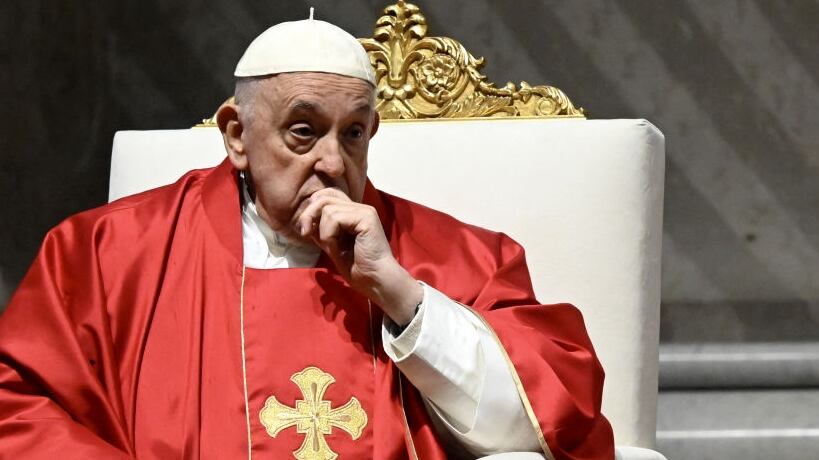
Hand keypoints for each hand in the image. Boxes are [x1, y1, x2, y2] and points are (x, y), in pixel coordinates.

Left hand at [295, 188, 421, 324]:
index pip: (326, 195)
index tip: (307, 231)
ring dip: (323, 231)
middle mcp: (359, 207)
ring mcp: (364, 211)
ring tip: (331, 247)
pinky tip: (337, 248)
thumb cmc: (356, 267)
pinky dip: (329, 235)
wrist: (374, 280)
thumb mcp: (331, 244)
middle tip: (305, 234)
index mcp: (352, 212)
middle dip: (309, 215)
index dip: (313, 209)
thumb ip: (320, 229)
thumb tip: (304, 218)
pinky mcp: (366, 217)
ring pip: (327, 208)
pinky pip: (335, 218)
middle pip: (324, 196)